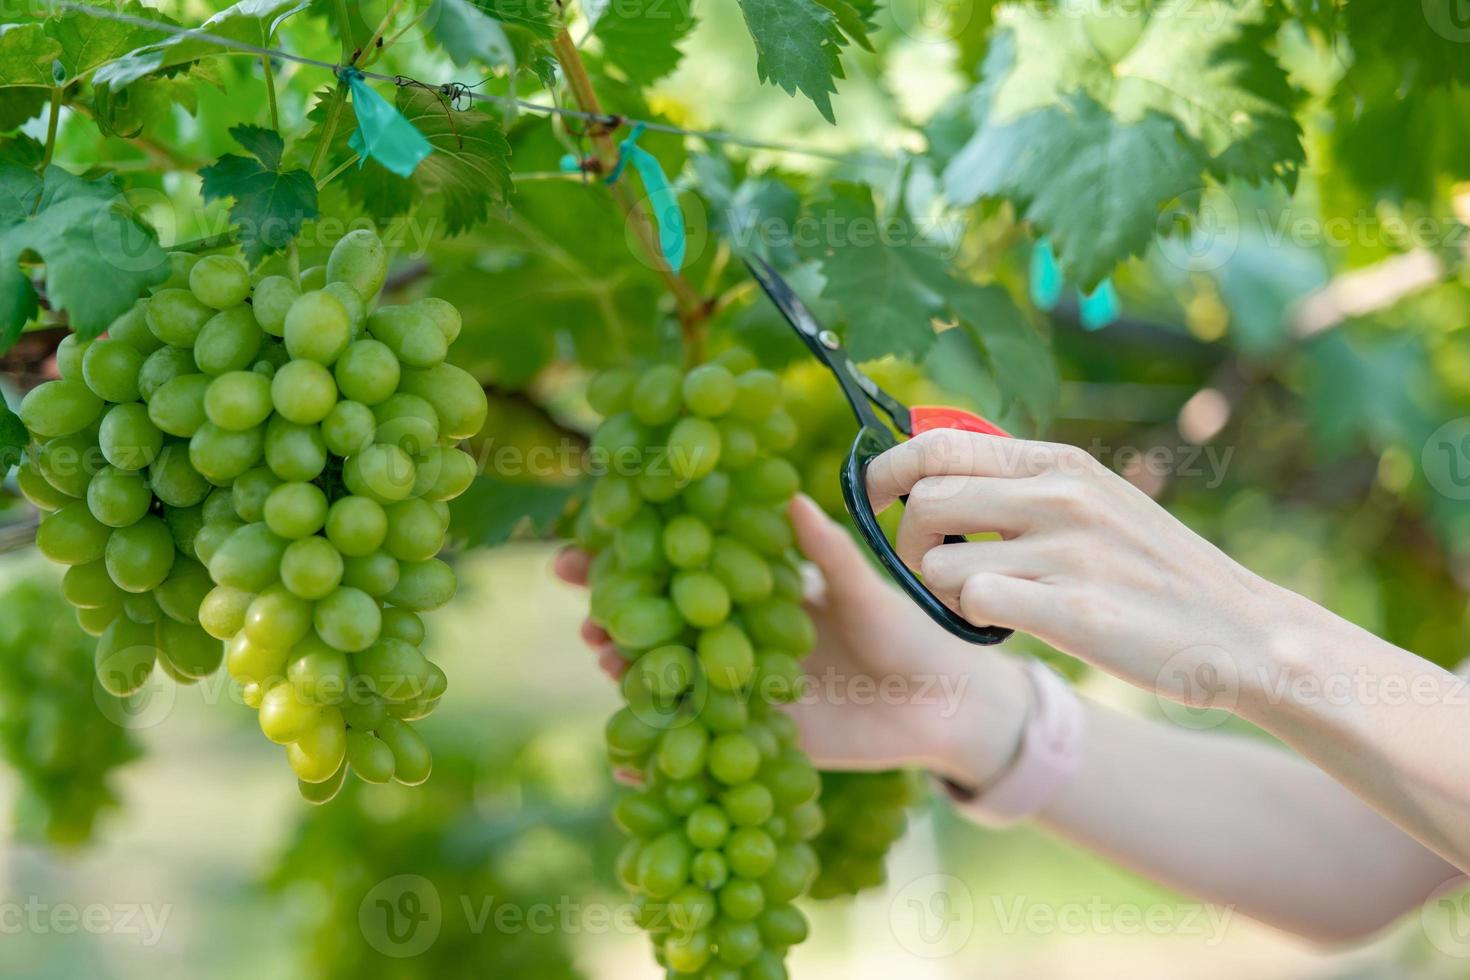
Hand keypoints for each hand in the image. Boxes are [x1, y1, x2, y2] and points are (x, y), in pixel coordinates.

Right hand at [553, 494, 1028, 786]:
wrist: (942, 703)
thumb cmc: (906, 630)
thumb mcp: (864, 591)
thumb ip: (826, 554)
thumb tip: (791, 497)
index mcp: (752, 593)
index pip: (678, 570)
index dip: (625, 561)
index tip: (576, 553)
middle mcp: (734, 640)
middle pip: (659, 628)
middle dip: (616, 622)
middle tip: (589, 619)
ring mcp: (739, 691)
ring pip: (671, 684)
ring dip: (632, 679)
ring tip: (610, 666)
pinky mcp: (756, 741)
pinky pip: (701, 749)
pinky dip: (662, 761)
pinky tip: (628, 767)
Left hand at [866, 430, 1291, 703]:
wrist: (1242, 632)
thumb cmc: (1152, 571)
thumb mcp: (1095, 499)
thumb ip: (1023, 481)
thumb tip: (933, 467)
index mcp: (1060, 462)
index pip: (937, 444)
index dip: (886, 471)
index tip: (874, 498)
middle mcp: (1060, 496)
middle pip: (923, 502)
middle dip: (904, 542)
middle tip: (929, 569)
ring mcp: (1066, 552)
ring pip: (937, 561)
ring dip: (941, 589)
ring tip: (982, 600)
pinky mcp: (1071, 612)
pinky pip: (971, 604)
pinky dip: (973, 620)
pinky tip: (1008, 624)